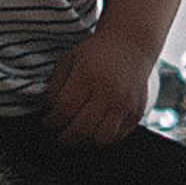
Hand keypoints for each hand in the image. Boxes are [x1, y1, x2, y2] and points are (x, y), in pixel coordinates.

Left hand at [43, 25, 157, 145]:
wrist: (131, 44)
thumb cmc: (95, 52)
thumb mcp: (69, 60)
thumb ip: (56, 86)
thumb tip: (50, 112)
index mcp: (88, 76)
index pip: (64, 110)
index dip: (52, 121)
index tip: (48, 122)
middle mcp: (109, 92)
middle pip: (81, 128)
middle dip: (65, 137)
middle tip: (59, 135)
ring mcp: (125, 103)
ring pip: (101, 138)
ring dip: (85, 141)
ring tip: (78, 134)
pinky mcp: (137, 111)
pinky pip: (118, 136)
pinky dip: (104, 138)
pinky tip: (95, 130)